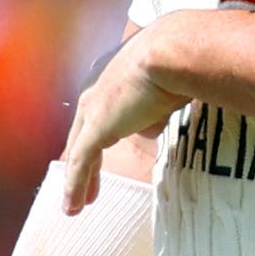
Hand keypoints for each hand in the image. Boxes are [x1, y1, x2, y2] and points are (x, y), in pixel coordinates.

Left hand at [56, 27, 191, 212]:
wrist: (174, 49)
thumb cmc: (180, 58)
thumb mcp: (167, 84)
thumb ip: (157, 103)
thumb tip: (154, 122)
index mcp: (113, 76)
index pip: (100, 111)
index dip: (98, 136)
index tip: (101, 154)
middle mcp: (97, 90)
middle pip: (83, 133)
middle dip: (83, 162)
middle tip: (85, 187)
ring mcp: (94, 108)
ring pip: (80, 152)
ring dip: (77, 181)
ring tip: (76, 206)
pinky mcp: (97, 126)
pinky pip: (81, 162)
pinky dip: (75, 186)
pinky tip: (74, 206)